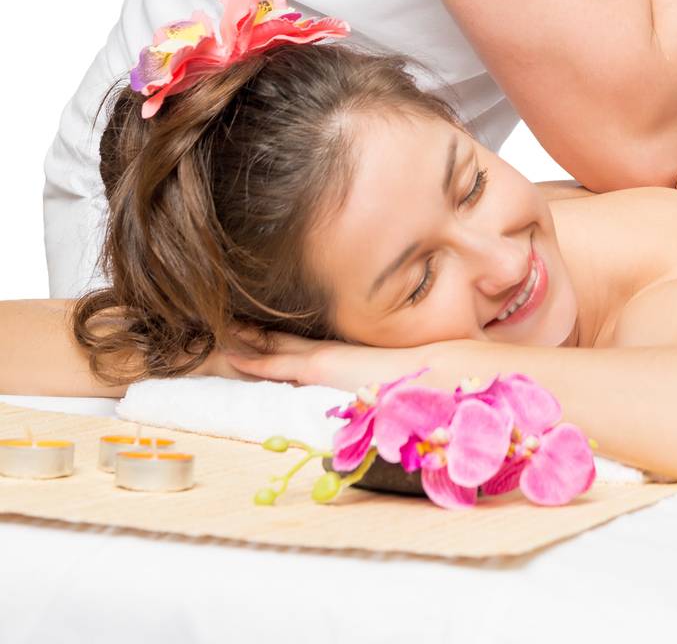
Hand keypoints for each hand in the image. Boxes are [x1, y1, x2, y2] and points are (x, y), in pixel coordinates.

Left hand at [219, 326, 423, 391]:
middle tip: (225, 319)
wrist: (426, 371)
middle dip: (252, 332)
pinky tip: (230, 352)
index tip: (251, 328)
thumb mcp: (382, 376)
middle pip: (278, 340)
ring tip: (219, 327)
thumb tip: (364, 388)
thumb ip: (368, 379)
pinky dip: (251, 358)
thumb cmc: (411, 377)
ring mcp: (318, 355)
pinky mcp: (316, 365)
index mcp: (336, 354)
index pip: (295, 345)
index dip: (271, 336)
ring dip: (245, 339)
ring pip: (271, 345)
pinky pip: (275, 363)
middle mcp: (323, 351)